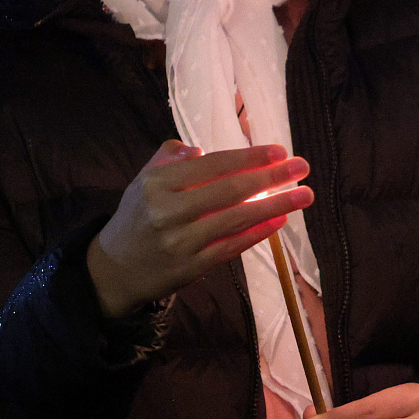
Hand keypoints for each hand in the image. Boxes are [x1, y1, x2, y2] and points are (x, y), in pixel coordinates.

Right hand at [87, 140, 312, 317]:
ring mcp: (180, 241)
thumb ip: (169, 158)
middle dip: (271, 177)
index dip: (249, 157)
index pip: (213, 164)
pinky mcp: (191, 267)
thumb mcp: (143, 181)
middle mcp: (168, 211)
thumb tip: (199, 149)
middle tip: (302, 167)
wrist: (114, 269)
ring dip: (275, 205)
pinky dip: (258, 232)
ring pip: (236, 219)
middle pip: (229, 190)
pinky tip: (280, 220)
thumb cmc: (137, 217)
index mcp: (158, 183)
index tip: (279, 151)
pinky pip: (232, 246)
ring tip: (304, 194)